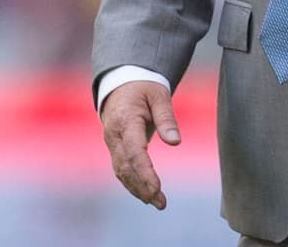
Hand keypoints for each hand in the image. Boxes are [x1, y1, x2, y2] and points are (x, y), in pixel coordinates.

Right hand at [100, 80, 181, 209]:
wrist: (121, 85)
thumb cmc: (143, 88)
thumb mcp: (159, 95)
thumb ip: (167, 118)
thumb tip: (176, 142)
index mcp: (125, 120)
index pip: (134, 151)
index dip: (144, 171)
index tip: (156, 187)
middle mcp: (114, 135)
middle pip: (126, 166)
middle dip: (142, 186)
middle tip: (160, 202)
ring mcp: (112, 143)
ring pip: (122, 171)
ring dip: (137, 189)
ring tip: (158, 203)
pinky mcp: (115, 148)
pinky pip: (122, 169)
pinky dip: (132, 183)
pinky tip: (146, 195)